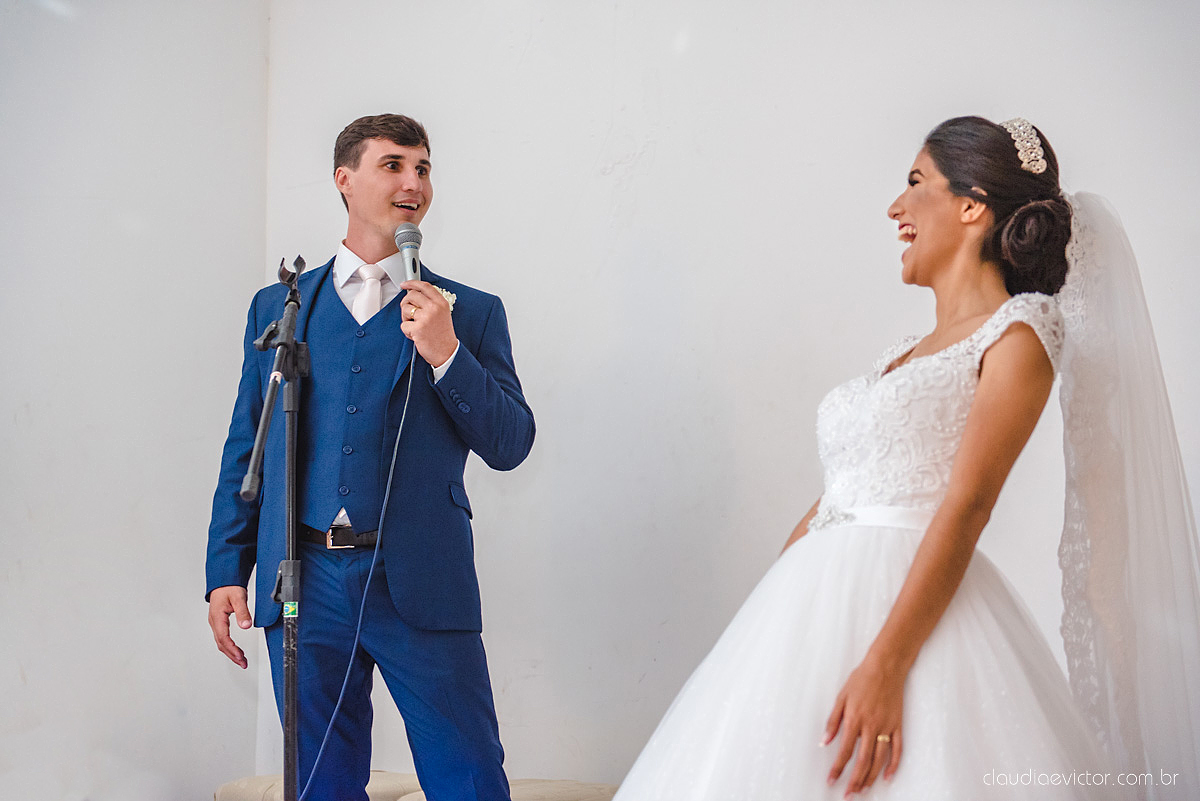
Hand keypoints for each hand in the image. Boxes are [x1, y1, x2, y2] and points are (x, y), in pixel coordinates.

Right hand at [208, 585, 252, 668]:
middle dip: (232, 655)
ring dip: (230, 652)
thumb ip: (243, 612)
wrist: (224, 580)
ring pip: (221, 642)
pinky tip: (235, 649)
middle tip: (243, 663)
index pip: (223, 638)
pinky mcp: (219, 622)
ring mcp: (215, 623)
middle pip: (221, 644)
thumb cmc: (229, 587)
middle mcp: (214, 622)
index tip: (240, 657)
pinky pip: (222, 638)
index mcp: (217, 617)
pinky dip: (229, 646)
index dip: (232, 649)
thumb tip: (246, 626)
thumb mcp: (238, 597)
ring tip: (241, 660)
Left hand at [399, 280, 457, 368]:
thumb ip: (431, 302)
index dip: (412, 283)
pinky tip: (416, 335)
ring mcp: (426, 318)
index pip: (424, 286)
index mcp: (441, 303)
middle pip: (411, 295)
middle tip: (409, 312)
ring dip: (406, 318)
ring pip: (405, 309)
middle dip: (406, 303)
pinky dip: (407, 331)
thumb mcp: (442, 314)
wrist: (447, 352)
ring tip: (415, 326)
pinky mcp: (418, 329)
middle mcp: (434, 308)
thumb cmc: (443, 335)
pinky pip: (403, 325)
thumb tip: (413, 294)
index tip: (405, 285)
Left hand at [822, 655, 905, 796]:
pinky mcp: (898, 725)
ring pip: (880, 759)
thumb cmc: (861, 679)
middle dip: (854, 780)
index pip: (844, 751)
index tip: (832, 780)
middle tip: (848, 794)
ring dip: (871, 777)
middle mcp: (871, 726)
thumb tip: (825, 741)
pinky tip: (888, 776)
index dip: (837, 768)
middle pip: (863, 761)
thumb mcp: (841, 697)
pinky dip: (894, 765)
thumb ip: (833, 721)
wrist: (886, 667)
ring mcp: (886, 727)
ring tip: (864, 789)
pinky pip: (898, 749)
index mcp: (854, 720)